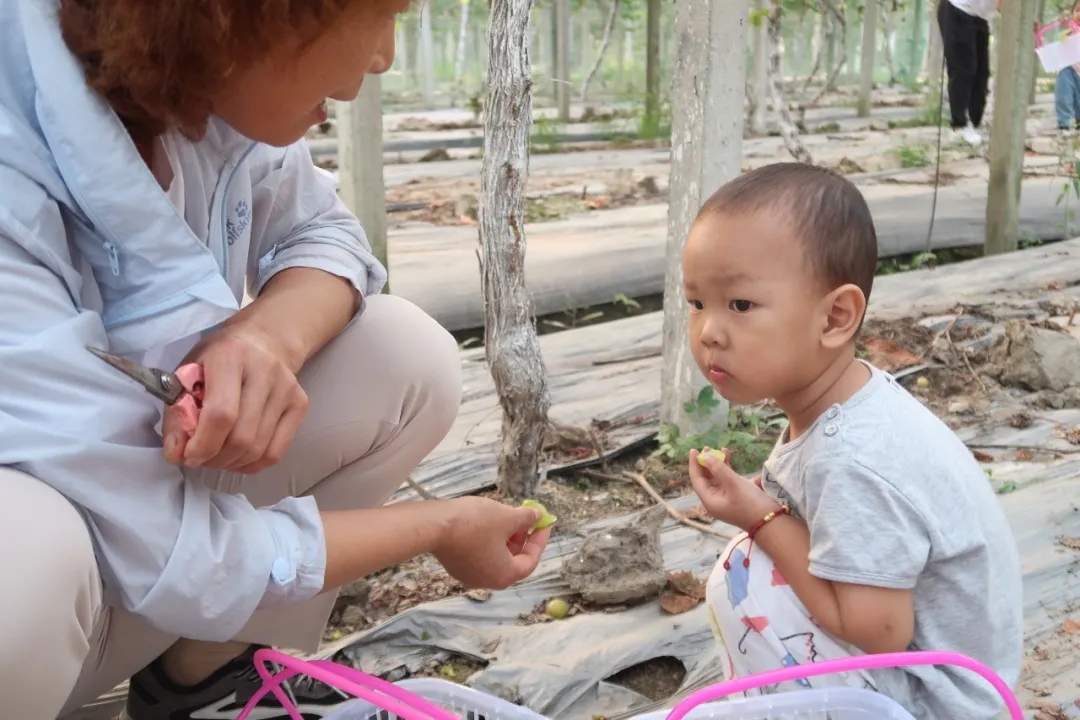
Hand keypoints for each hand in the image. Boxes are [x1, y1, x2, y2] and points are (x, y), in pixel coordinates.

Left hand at [162, 324, 307, 472]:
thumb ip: (177, 414)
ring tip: (217, 458)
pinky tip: (239, 458)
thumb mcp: (187, 375)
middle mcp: (265, 370)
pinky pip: (277, 451)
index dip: (203, 444)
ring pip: (259, 448)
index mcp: (230, 357)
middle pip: (242, 435)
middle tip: (200, 459)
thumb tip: (177, 454)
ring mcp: (287, 388)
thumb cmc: (217, 359)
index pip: (221, 413)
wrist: (263, 340)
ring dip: (232, 463)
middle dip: (215, 458)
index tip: (187, 456)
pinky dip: (254, 464)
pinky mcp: (300, 404)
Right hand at [433, 497, 550, 588]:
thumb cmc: (475, 523)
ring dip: (505, 539)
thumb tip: (537, 516)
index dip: (539, 540)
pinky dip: (489, 542)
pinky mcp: (456, 566)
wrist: (434, 526)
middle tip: (525, 519)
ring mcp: (470, 575)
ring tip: (506, 517)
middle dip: (521, 539)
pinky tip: (487, 523)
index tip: (544, 523)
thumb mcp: (507, 517)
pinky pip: (480, 555)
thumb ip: (526, 518)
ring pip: (495, 557)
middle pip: (513, 561)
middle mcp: (488, 581)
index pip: (530, 560)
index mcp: (505, 575)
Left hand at [689, 447, 780, 530]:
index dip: (694, 464)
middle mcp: (715, 500)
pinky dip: (728, 470)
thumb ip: (718, 469)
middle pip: (706, 478)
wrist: (771, 521)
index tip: (694, 450)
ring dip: (718, 464)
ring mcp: (726, 498)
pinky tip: (729, 458)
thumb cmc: (750, 503)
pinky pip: (727, 480)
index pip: (697, 480)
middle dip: (707, 462)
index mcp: (709, 500)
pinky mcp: (736, 496)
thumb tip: (705, 457)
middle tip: (709, 447)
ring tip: (722, 449)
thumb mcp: (733, 484)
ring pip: (717, 478)